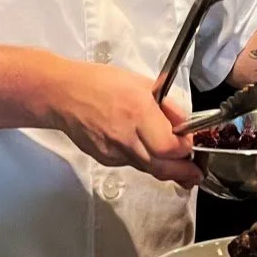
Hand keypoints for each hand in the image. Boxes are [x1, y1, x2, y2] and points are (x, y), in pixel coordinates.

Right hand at [44, 60, 198, 186]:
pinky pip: (133, 165)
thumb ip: (167, 106)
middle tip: (194, 172)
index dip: (185, 148)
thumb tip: (185, 123)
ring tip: (176, 163)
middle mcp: (126, 137)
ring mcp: (114, 152)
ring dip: (166, 168)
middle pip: (163, 168)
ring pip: (149, 170)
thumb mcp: (141, 83)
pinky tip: (143, 148)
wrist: (62, 95)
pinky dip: (144, 161)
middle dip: (183, 172)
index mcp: (138, 112)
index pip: (171, 146)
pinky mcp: (106, 160)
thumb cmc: (99, 83)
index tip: (190, 143)